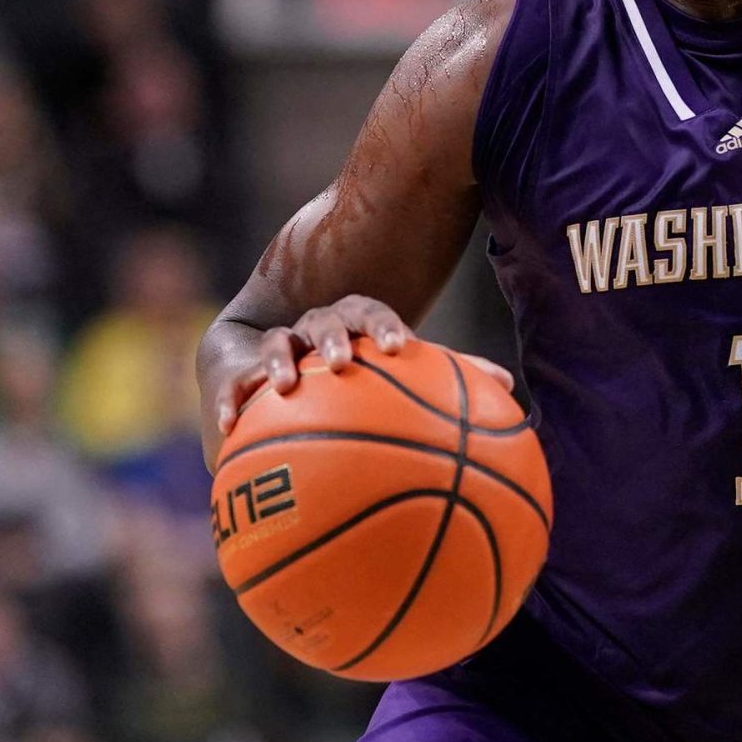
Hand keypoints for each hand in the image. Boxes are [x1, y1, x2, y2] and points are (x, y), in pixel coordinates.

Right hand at [204, 295, 515, 438]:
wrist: (261, 363)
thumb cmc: (341, 379)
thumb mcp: (387, 378)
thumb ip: (442, 383)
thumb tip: (512, 392)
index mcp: (353, 327)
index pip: (372, 315)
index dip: (385, 328)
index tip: (399, 348)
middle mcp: (313, 330)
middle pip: (325, 320)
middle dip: (334, 337)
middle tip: (343, 361)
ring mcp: (272, 347)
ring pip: (277, 344)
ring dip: (280, 361)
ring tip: (283, 386)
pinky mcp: (234, 371)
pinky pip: (230, 386)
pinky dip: (230, 403)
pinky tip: (229, 425)